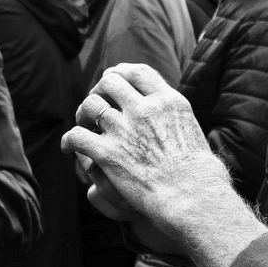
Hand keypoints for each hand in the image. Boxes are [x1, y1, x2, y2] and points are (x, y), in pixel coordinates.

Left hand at [61, 63, 232, 240]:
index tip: (112, 77)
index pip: (138, 72)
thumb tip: (167, 111)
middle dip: (98, 90)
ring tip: (83, 125)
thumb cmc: (198, 171)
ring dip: (82, 113)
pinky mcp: (108, 153)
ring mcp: (125, 129)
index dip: (120, 72)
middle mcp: (146, 109)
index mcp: (168, 101)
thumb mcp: (191, 128)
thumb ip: (172, 114)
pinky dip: (69, 141)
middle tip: (95, 104)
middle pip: (110, 82)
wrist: (192, 195)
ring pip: (89, 105)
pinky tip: (70, 149)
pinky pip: (77, 136)